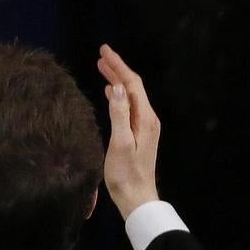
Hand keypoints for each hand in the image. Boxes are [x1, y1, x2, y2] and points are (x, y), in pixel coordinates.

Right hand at [97, 44, 159, 219]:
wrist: (137, 198)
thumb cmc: (125, 174)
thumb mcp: (119, 143)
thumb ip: (119, 114)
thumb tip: (116, 87)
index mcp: (145, 118)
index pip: (132, 84)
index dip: (118, 66)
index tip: (103, 51)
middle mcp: (148, 119)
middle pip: (132, 87)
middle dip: (118, 69)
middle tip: (101, 54)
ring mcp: (144, 126)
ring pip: (130, 95)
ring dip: (117, 80)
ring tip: (102, 67)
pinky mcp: (139, 134)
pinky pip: (128, 106)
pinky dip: (118, 95)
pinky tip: (109, 92)